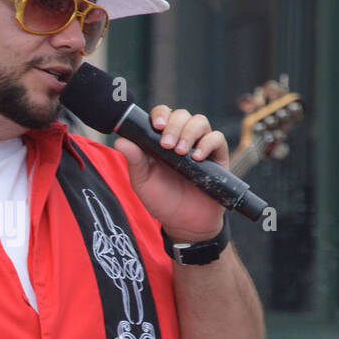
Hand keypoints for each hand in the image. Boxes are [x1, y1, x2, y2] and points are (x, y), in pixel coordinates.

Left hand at [113, 104, 228, 241]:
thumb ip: (134, 161)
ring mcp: (200, 146)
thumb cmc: (162, 201)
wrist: (185, 223)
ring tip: (181, 152)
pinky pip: (217, 139)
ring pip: (200, 121)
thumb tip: (120, 141)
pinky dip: (207, 143)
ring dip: (189, 132)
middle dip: (173, 126)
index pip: (162, 115)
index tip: (156, 126)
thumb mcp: (143, 182)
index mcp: (161, 140)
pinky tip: (197, 158)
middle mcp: (182, 139)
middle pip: (182, 115)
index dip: (160, 114)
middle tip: (167, 145)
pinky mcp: (217, 157)